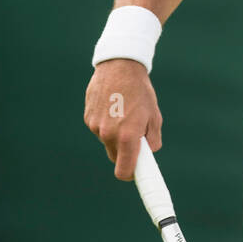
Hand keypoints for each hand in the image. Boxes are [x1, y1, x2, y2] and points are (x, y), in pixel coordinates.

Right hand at [83, 60, 162, 180]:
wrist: (120, 66)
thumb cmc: (141, 91)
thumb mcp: (154, 115)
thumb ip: (152, 139)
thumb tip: (149, 154)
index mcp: (128, 136)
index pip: (124, 171)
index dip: (131, 175)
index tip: (136, 175)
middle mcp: (108, 134)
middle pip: (116, 157)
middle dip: (126, 153)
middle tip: (136, 138)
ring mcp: (95, 126)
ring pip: (107, 142)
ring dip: (116, 135)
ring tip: (125, 113)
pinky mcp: (88, 118)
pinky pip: (99, 129)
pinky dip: (107, 124)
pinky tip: (114, 107)